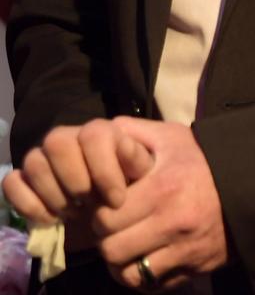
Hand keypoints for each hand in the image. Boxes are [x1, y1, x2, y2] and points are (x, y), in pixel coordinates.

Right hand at [2, 122, 151, 250]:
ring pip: (34, 161)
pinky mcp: (24, 181)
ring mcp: (43, 158)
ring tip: (75, 214)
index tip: (117, 200)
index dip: (104, 169)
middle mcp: (68, 138)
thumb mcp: (144, 176)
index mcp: (99, 132)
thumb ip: (139, 159)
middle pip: (57, 141)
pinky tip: (51, 220)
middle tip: (91, 204)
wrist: (112, 212)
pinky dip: (28, 204)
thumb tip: (128, 150)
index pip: (93, 133)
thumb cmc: (130, 189)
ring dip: (55, 195)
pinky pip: (12, 182)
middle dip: (76, 180)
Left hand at [92, 117, 227, 289]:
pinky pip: (153, 285)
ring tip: (126, 246)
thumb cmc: (203, 158)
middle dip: (107, 239)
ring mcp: (184, 251)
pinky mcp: (194, 270)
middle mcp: (172, 222)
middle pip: (112, 250)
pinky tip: (145, 258)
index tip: (107, 205)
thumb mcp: (170, 136)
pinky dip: (144, 276)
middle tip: (113, 227)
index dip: (100, 212)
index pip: (107, 217)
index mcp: (163, 187)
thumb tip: (100, 134)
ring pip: (129, 276)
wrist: (251, 182)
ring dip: (121, 263)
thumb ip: (132, 132)